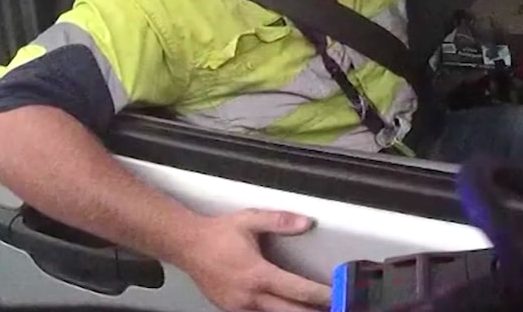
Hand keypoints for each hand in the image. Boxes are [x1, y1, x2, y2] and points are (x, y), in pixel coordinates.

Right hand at [178, 209, 331, 311]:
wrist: (187, 246)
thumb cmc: (217, 234)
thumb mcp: (250, 220)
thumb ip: (280, 221)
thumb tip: (305, 222)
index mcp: (258, 274)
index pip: (298, 290)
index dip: (320, 295)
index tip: (336, 295)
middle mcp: (250, 295)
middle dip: (313, 311)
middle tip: (332, 306)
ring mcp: (240, 306)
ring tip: (309, 308)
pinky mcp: (232, 309)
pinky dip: (274, 311)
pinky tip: (283, 306)